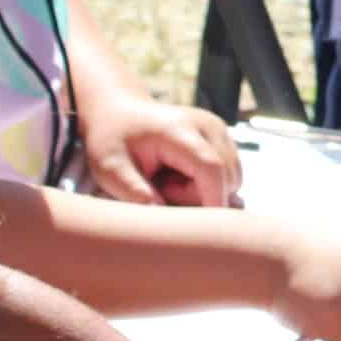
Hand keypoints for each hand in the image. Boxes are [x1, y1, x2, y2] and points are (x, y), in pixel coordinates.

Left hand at [81, 94, 242, 206]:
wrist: (119, 111)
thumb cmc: (112, 140)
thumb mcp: (110, 168)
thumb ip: (133, 191)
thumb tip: (160, 215)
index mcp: (179, 129)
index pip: (211, 168)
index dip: (211, 200)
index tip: (197, 228)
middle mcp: (207, 125)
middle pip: (224, 178)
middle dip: (199, 197)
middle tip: (160, 188)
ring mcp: (219, 130)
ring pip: (231, 179)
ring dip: (204, 191)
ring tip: (169, 181)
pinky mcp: (223, 137)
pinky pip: (229, 174)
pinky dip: (208, 183)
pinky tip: (181, 175)